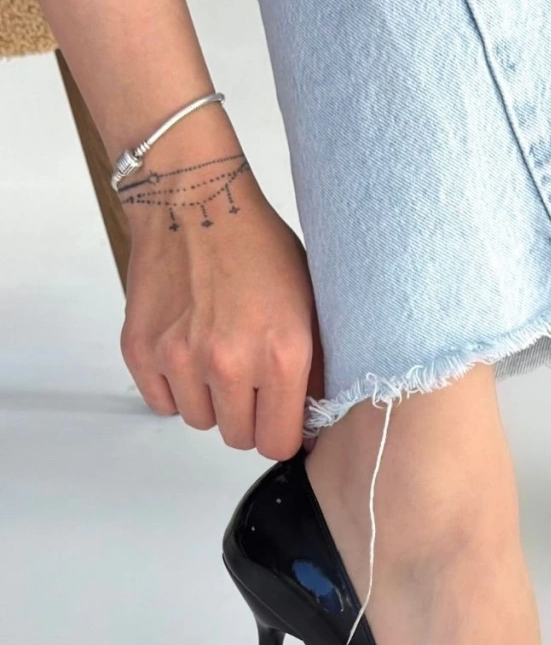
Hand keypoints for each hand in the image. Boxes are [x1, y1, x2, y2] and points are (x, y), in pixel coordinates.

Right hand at [119, 111, 324, 459]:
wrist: (196, 202)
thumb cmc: (257, 244)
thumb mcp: (309, 301)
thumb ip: (313, 363)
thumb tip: (315, 415)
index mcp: (282, 352)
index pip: (278, 443)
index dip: (282, 433)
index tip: (281, 420)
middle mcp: (230, 363)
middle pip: (237, 438)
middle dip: (248, 417)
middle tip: (251, 381)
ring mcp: (180, 358)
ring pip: (199, 421)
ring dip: (211, 400)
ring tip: (218, 354)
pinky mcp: (141, 350)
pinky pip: (162, 402)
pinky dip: (175, 387)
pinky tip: (190, 351)